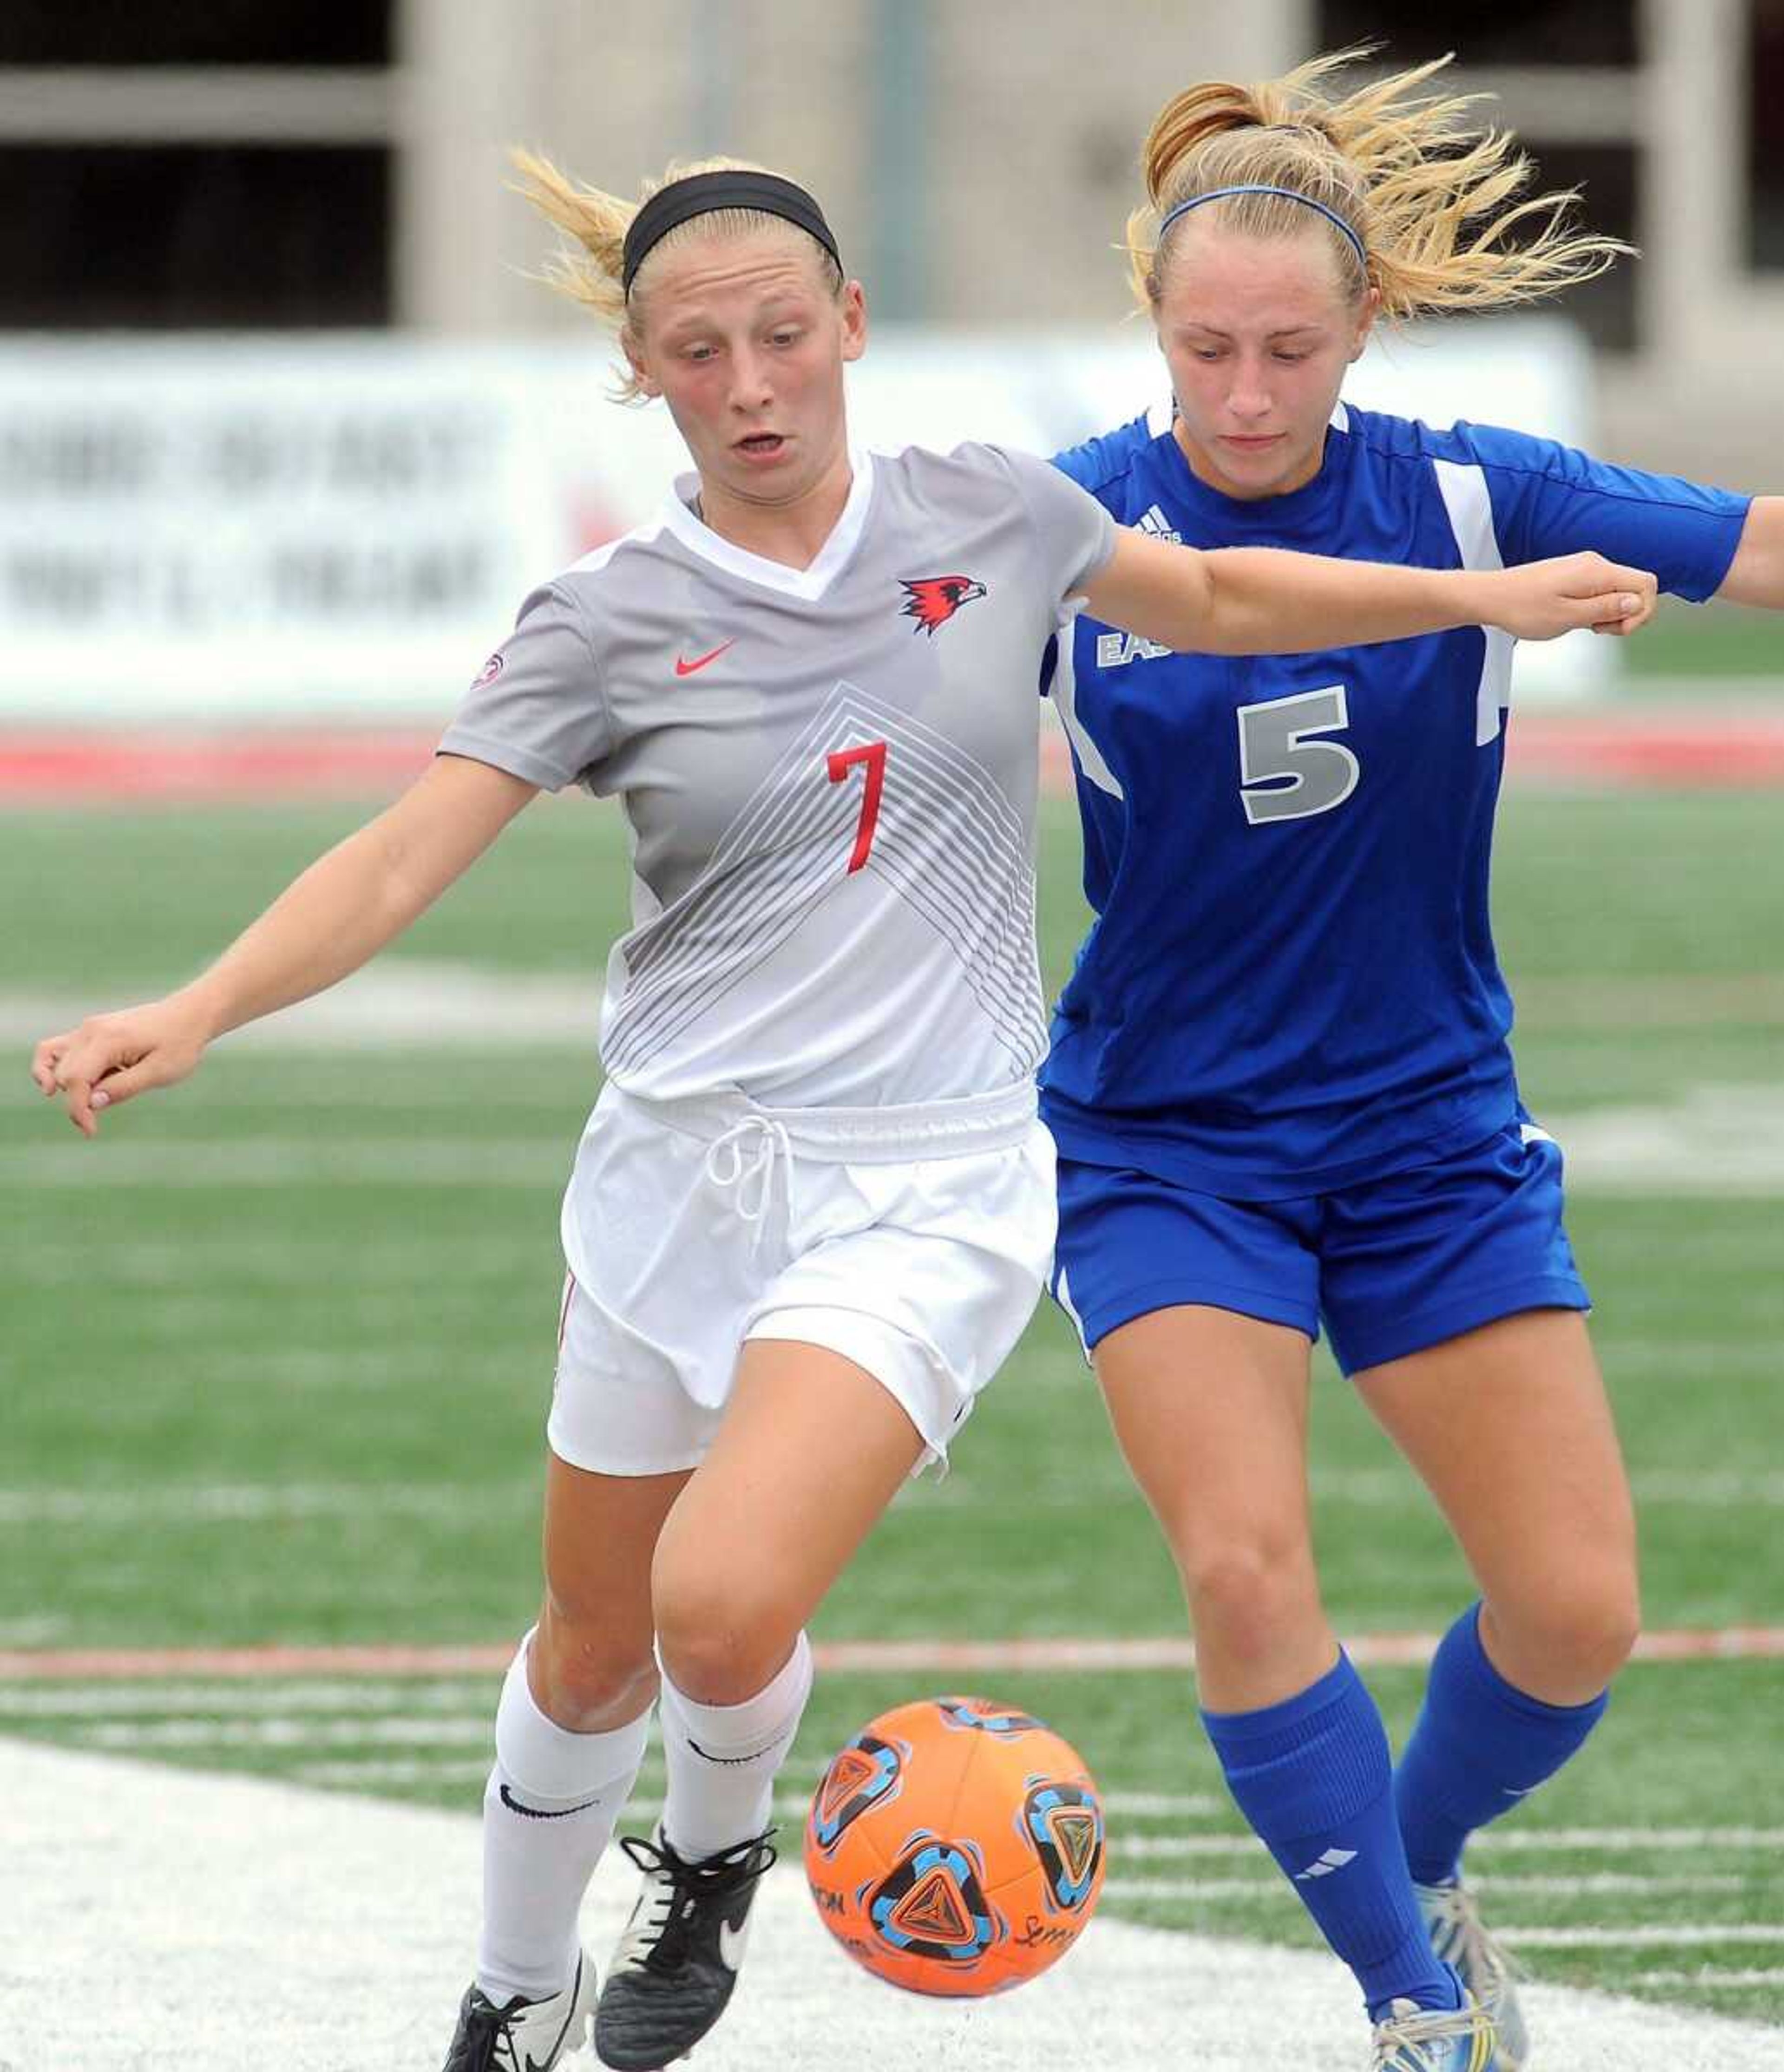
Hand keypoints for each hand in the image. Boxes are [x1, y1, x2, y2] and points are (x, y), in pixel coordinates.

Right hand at [30, 999, 209, 1137]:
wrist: (188, 1016)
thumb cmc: (180, 1044)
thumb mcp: (160, 1072)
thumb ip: (124, 1088)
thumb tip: (92, 1103)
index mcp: (108, 1039)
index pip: (75, 1079)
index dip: (78, 1109)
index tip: (90, 1131)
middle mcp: (91, 1030)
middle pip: (63, 1074)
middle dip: (77, 1100)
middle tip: (103, 1114)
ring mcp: (87, 1029)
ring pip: (52, 1060)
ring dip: (65, 1085)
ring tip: (96, 1095)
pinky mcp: (89, 1032)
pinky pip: (57, 1050)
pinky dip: (57, 1069)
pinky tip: (69, 1087)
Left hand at [1484, 553, 1657, 640]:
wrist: (1491, 597)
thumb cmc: (1522, 608)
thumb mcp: (1567, 616)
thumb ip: (1605, 609)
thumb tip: (1636, 603)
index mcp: (1597, 571)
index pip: (1646, 584)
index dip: (1643, 611)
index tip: (1619, 630)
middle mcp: (1595, 564)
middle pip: (1635, 588)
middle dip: (1626, 615)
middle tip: (1597, 630)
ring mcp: (1585, 568)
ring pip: (1618, 592)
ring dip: (1609, 614)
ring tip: (1582, 625)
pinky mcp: (1575, 576)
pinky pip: (1601, 592)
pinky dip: (1596, 609)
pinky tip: (1576, 618)